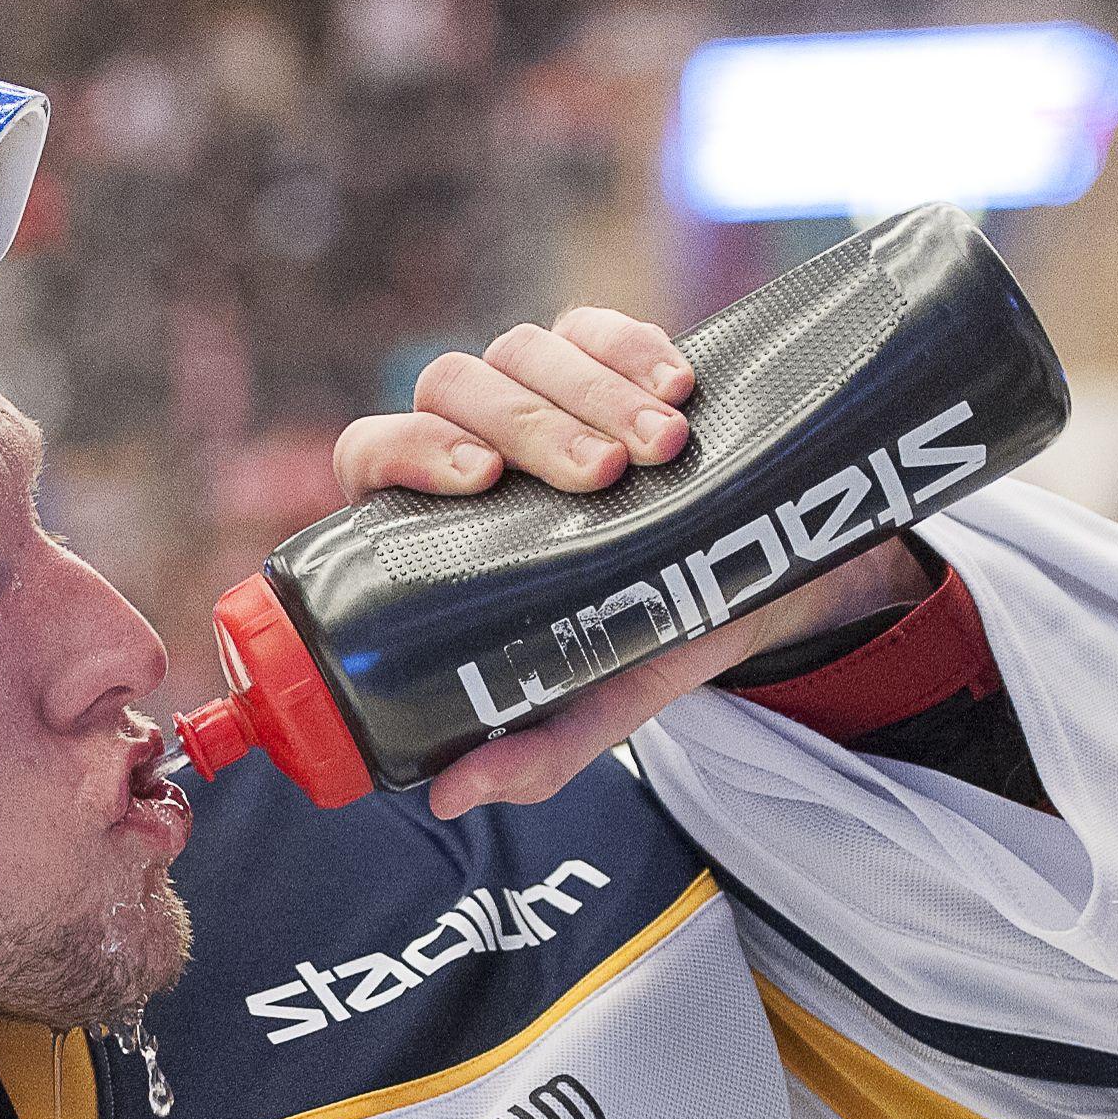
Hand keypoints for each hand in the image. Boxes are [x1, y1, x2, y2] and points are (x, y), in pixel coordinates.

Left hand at [331, 308, 938, 817]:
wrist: (747, 582)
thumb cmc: (638, 636)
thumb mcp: (591, 696)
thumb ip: (527, 747)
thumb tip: (446, 794)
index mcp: (430, 514)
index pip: (371, 454)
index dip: (408, 452)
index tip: (478, 481)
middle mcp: (469, 436)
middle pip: (449, 386)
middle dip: (527, 423)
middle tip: (600, 476)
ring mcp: (534, 386)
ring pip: (523, 348)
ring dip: (591, 391)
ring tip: (662, 449)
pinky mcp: (602, 352)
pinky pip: (595, 324)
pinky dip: (632, 346)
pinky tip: (680, 387)